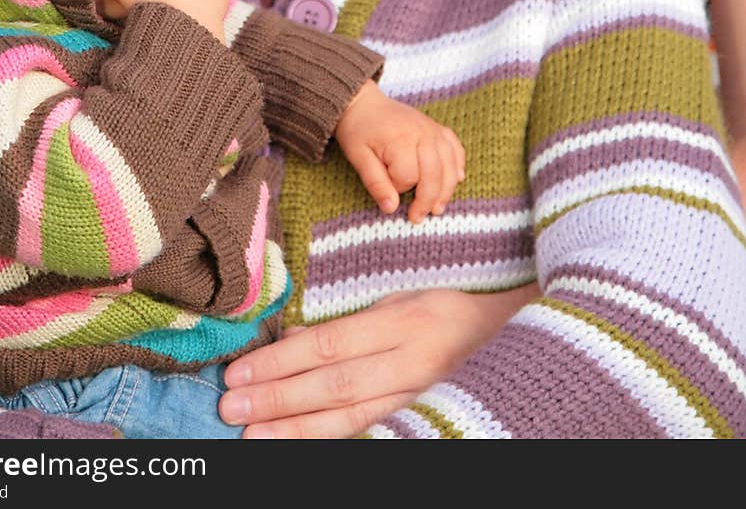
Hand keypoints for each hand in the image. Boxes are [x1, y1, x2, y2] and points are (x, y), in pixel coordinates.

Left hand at [219, 285, 537, 437]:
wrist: (514, 337)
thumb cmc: (448, 312)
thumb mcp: (399, 300)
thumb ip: (348, 322)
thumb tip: (292, 337)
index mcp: (401, 321)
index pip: (329, 345)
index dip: (281, 362)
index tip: (240, 373)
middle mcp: (409, 362)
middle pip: (333, 386)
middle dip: (278, 399)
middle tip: (232, 410)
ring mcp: (419, 397)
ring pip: (350, 420)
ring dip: (296, 430)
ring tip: (253, 438)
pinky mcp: (423, 419)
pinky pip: (372, 433)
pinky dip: (332, 441)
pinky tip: (301, 445)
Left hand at [334, 80, 464, 221]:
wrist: (363, 103)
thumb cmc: (358, 131)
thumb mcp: (358, 157)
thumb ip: (375, 183)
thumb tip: (391, 208)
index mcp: (400, 139)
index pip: (408, 176)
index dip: (398, 188)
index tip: (387, 190)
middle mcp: (422, 132)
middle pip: (435, 173)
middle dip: (429, 199)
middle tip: (418, 218)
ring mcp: (432, 129)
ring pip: (450, 164)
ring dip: (447, 189)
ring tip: (438, 208)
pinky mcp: (437, 128)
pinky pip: (455, 148)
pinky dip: (458, 165)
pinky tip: (457, 179)